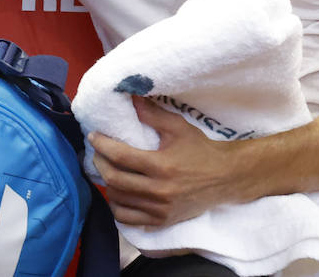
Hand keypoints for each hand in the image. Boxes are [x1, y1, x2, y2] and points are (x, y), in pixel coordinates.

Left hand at [88, 97, 247, 226]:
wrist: (225, 179)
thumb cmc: (200, 150)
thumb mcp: (178, 128)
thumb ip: (152, 114)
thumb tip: (130, 97)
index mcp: (161, 166)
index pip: (120, 157)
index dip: (102, 145)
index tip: (93, 137)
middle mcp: (159, 191)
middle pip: (114, 180)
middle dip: (99, 163)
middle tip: (97, 152)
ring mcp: (159, 210)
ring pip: (118, 199)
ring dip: (107, 184)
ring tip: (107, 170)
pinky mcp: (161, 221)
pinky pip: (128, 218)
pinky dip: (117, 206)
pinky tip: (118, 193)